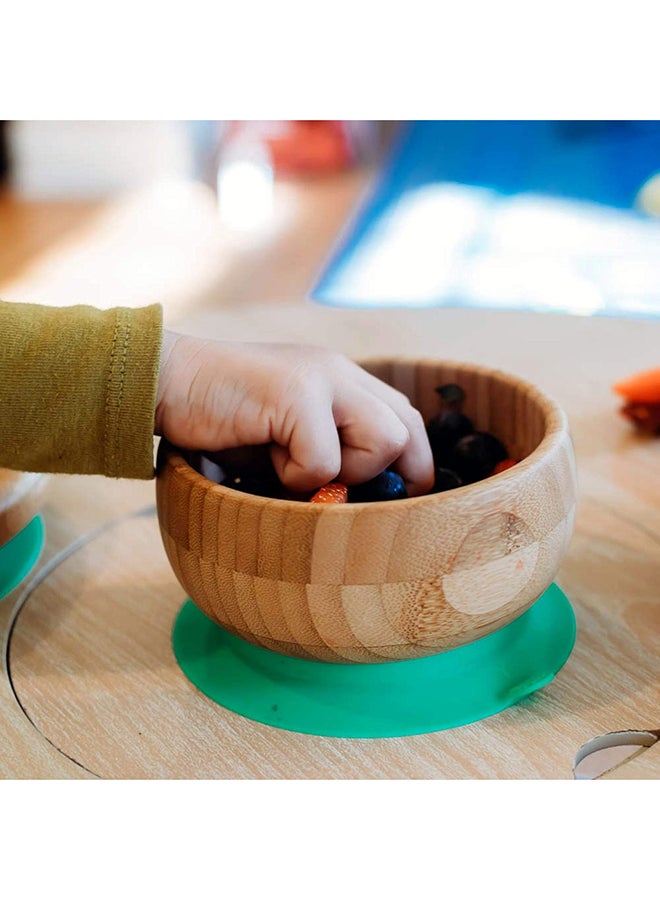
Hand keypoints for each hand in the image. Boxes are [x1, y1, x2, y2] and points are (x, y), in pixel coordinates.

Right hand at [155, 332, 433, 495]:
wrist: (163, 383)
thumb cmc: (219, 419)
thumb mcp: (283, 437)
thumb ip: (325, 454)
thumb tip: (361, 504)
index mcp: (341, 379)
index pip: (406, 418)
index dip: (411, 463)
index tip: (393, 498)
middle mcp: (339, 373)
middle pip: (406, 430)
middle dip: (386, 474)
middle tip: (342, 492)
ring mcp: (321, 379)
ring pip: (383, 443)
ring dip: (340, 473)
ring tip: (290, 466)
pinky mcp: (296, 393)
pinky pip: (324, 461)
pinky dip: (294, 476)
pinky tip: (263, 457)